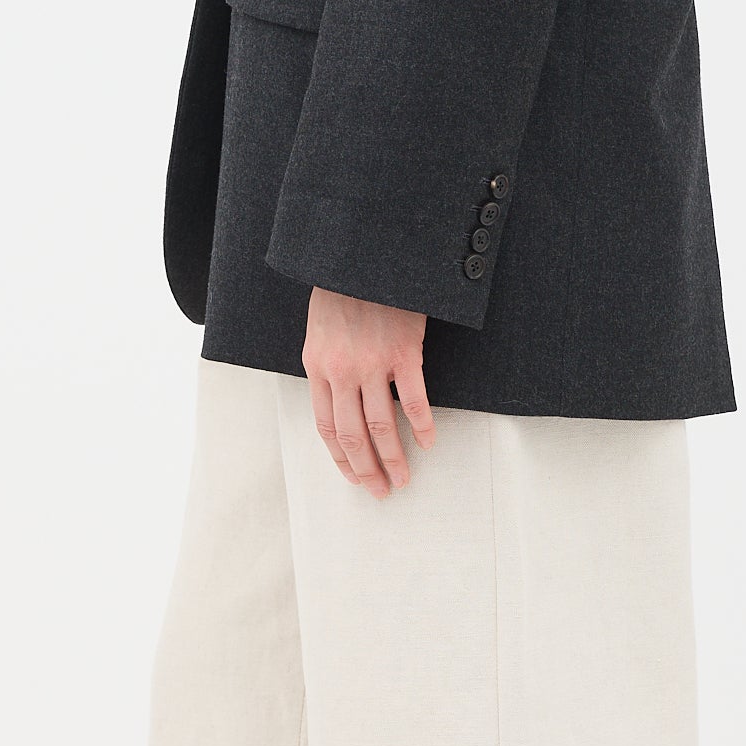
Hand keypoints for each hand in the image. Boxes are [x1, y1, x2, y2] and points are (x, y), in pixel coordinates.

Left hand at [302, 289, 435, 497]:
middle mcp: (342, 372)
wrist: (364, 255)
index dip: (340, 458)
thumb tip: (338, 401)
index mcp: (317, 367)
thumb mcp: (319, 329)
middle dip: (366, 469)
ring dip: (393, 459)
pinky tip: (428, 442)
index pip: (325, 427)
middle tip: (379, 490)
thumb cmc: (342, 289)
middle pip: (353, 435)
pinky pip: (414, 400)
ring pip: (382, 426)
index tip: (352, 476)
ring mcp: (373, 364)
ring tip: (403, 478)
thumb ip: (326, 366)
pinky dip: (422, 426)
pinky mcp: (405, 353)